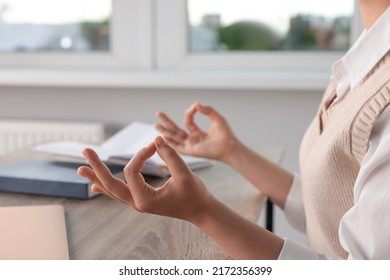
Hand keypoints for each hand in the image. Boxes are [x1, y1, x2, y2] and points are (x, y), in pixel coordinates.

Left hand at [77, 136, 213, 222]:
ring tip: (80, 168)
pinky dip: (106, 187)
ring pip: (111, 190)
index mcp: (145, 200)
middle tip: (85, 150)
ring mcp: (137, 203)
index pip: (132, 171)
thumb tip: (156, 139)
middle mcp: (137, 203)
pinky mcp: (140, 200)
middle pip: (110, 183)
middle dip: (97, 167)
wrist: (200, 210)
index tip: (154, 145)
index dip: (141, 154)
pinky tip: (95, 185)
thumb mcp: (185, 174)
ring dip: (97, 177)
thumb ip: (171, 156)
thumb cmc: (195, 194)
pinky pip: (118, 194)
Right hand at [155, 102, 236, 161]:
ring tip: (156, 125)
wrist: (230, 146)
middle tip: (158, 114)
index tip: (194, 107)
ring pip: (175, 138)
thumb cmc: (226, 135)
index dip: (189, 113)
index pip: (188, 122)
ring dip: (165, 131)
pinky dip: (170, 142)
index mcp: (199, 134)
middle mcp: (193, 141)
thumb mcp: (217, 118)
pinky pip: (178, 146)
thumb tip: (196, 104)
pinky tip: (162, 137)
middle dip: (167, 122)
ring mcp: (191, 146)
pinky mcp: (191, 151)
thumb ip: (207, 110)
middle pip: (177, 130)